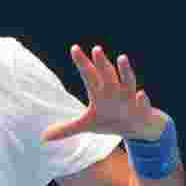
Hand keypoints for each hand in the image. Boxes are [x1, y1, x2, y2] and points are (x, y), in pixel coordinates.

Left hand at [41, 45, 167, 142]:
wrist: (138, 129)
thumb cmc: (111, 121)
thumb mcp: (87, 126)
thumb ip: (66, 128)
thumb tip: (43, 137)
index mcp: (100, 93)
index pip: (89, 74)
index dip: (82, 62)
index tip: (74, 48)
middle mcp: (114, 92)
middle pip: (107, 75)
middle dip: (101, 63)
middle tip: (96, 49)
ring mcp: (129, 100)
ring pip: (127, 83)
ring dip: (125, 71)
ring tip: (121, 57)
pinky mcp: (141, 111)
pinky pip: (142, 105)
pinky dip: (141, 100)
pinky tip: (140, 94)